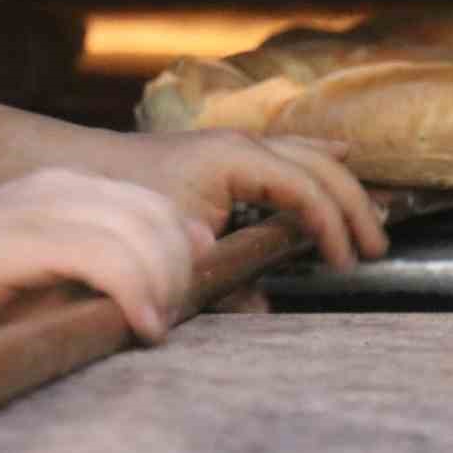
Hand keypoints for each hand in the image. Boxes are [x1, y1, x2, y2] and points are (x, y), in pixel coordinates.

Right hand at [0, 169, 213, 342]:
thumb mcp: (61, 275)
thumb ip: (124, 261)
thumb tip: (198, 251)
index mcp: (79, 190)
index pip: (159, 207)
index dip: (184, 253)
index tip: (179, 301)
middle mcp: (66, 187)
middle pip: (157, 216)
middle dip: (178, 272)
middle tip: (166, 320)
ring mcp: (41, 205)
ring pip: (138, 229)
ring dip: (162, 282)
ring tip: (151, 325)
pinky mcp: (18, 236)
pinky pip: (100, 253)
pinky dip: (133, 287)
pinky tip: (137, 322)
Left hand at [104, 130, 388, 269]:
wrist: (76, 173)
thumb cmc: (117, 210)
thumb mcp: (169, 254)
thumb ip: (219, 282)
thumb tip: (264, 308)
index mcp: (234, 160)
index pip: (304, 189)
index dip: (332, 226)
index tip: (345, 264)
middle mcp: (243, 144)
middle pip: (319, 168)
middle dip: (352, 207)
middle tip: (376, 249)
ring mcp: (236, 144)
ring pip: (310, 156)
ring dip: (342, 187)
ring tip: (374, 216)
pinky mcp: (227, 154)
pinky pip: (290, 152)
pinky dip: (320, 159)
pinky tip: (342, 155)